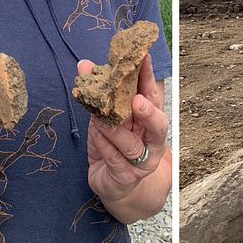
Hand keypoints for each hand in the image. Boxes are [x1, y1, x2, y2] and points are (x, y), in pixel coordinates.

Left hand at [80, 54, 167, 202]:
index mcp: (150, 120)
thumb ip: (101, 96)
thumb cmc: (115, 147)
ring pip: (133, 145)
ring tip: (101, 120)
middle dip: (148, 112)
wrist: (117, 185)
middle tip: (137, 101)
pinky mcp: (126, 176)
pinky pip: (114, 159)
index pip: (153, 95)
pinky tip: (96, 134)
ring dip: (116, 131)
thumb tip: (85, 65)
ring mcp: (142, 161)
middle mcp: (152, 141)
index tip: (143, 57)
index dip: (149, 76)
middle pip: (158, 125)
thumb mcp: (110, 119)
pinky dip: (103, 145)